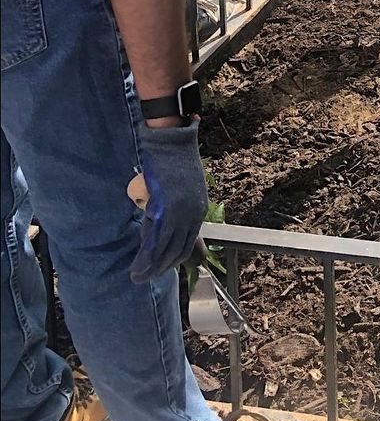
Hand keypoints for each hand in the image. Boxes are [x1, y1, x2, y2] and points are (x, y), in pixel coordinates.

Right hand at [129, 122, 208, 283]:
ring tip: (138, 277)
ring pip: (165, 249)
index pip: (187, 242)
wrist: (171, 142)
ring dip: (151, 266)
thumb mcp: (184, 188)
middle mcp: (192, 214)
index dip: (173, 259)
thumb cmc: (174, 161)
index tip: (160, 267)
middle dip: (161, 267)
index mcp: (199, 209)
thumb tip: (160, 221)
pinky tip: (139, 265)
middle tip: (145, 277)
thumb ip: (176, 206)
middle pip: (177, 250)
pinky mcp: (165, 208)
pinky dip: (146, 255)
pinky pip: (156, 238)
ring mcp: (180, 212)